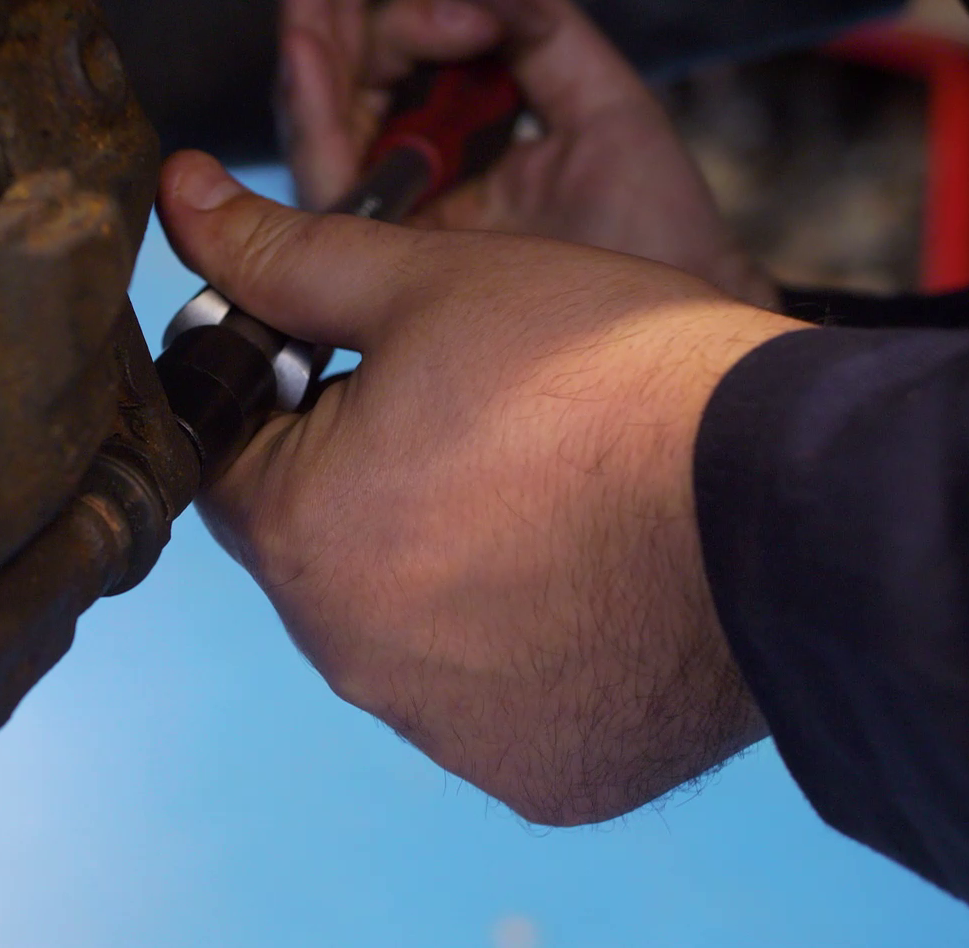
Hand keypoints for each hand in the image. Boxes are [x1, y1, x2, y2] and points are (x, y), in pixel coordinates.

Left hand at [156, 153, 806, 825]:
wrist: (790, 498)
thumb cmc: (605, 375)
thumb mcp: (430, 282)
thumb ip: (282, 252)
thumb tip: (178, 194)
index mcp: (296, 532)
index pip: (231, 460)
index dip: (287, 400)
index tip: (365, 373)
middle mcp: (347, 654)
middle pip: (317, 552)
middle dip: (368, 487)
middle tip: (481, 429)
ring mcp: (442, 727)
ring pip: (403, 630)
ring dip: (443, 573)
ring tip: (549, 501)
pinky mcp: (534, 774)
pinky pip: (491, 703)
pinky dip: (521, 651)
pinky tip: (589, 587)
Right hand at [276, 0, 777, 307]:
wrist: (681, 322)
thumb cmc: (661, 237)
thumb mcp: (605, 106)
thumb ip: (540, 30)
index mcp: (467, 149)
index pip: (404, 67)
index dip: (404, 5)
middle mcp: (419, 186)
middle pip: (348, 84)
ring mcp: (395, 222)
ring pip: (322, 117)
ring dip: (309, 30)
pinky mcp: (383, 256)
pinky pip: (327, 172)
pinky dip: (313, 100)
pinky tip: (308, 45)